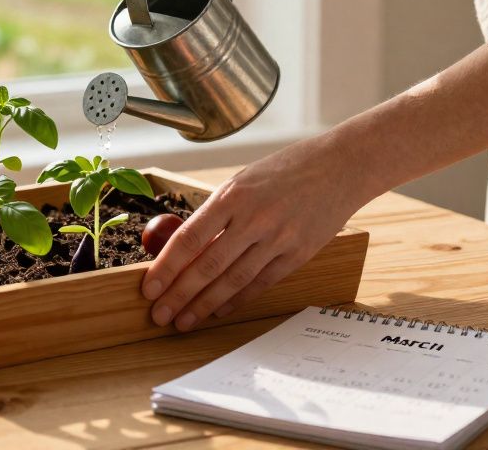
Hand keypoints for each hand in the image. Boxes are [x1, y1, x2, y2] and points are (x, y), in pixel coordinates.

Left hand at [140, 136, 372, 330]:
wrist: (339, 167)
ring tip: (183, 321)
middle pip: (207, 266)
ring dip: (204, 305)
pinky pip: (261, 283)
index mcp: (232, 196)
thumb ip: (217, 213)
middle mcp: (253, 219)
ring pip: (233, 280)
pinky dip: (237, 300)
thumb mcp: (242, 181)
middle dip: (179, 295)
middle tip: (158, 314)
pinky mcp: (299, 253)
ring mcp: (278, 238)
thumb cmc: (284, 171)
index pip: (189, 238)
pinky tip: (218, 312)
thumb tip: (185, 248)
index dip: (166, 267)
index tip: (148, 288)